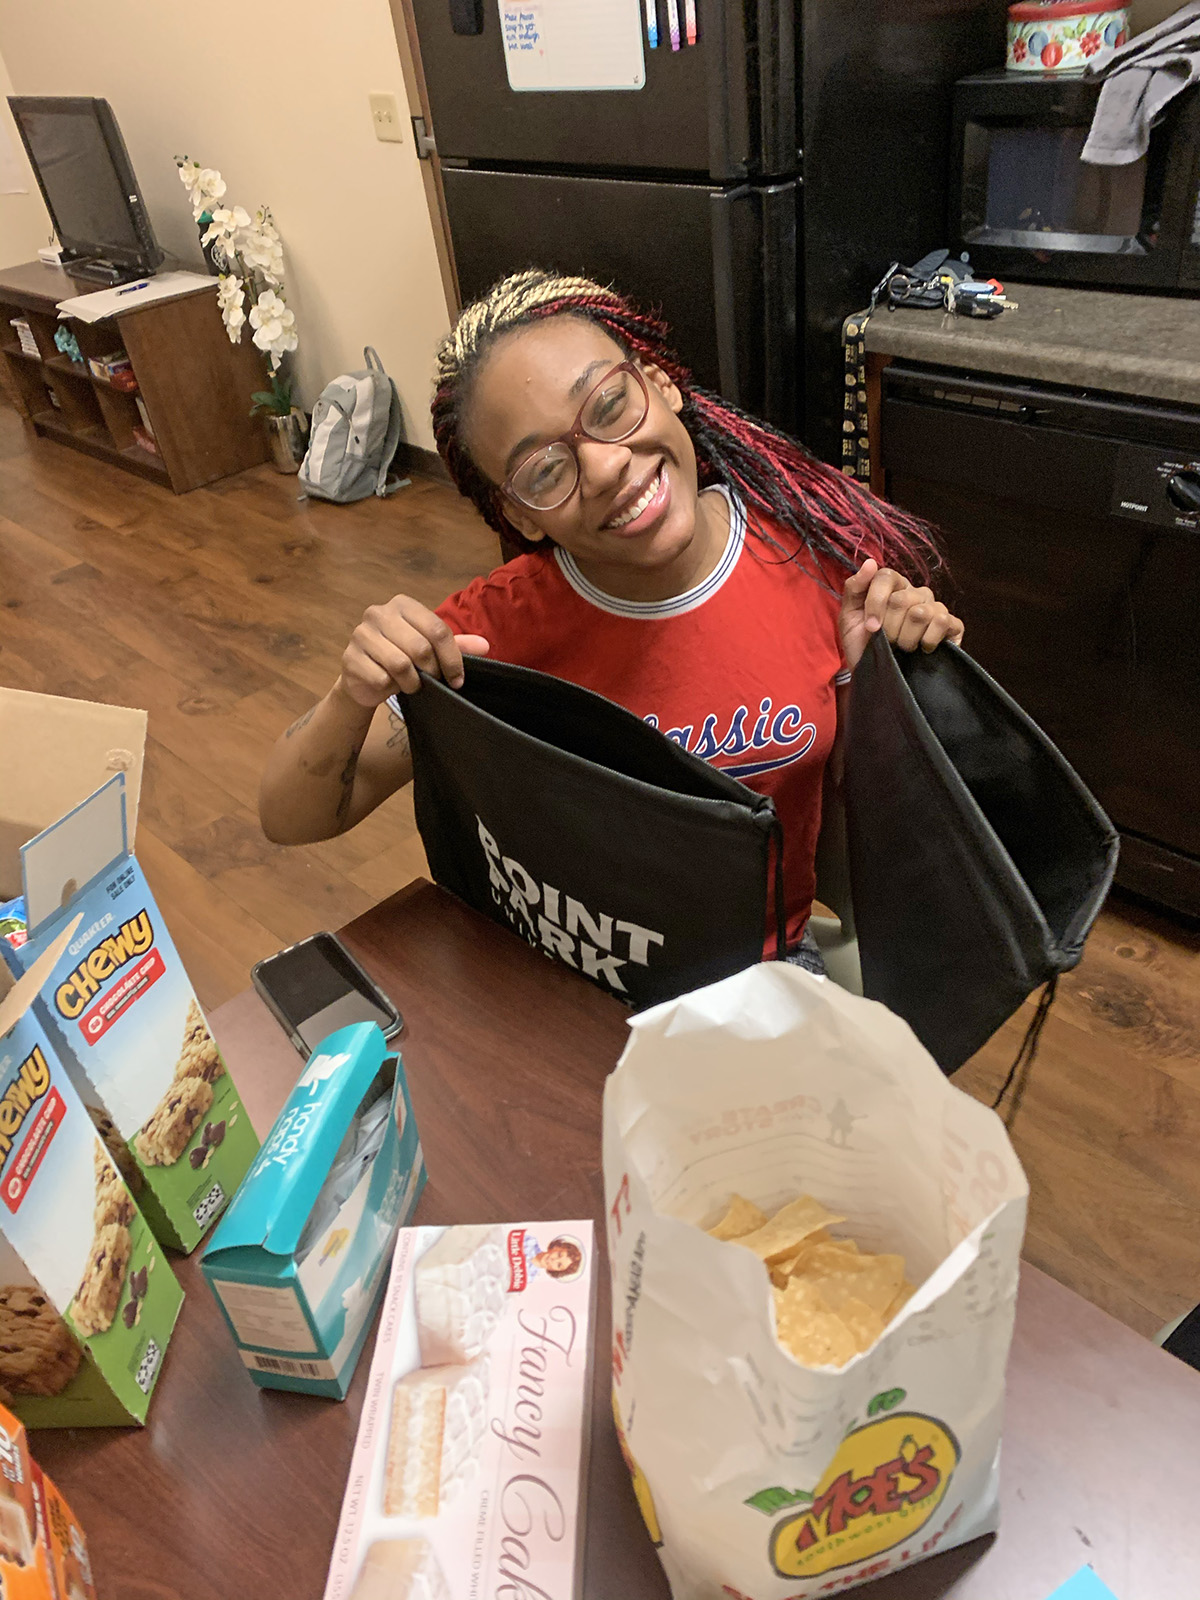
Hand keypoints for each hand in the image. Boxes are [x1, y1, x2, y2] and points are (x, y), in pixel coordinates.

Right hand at [336, 594, 488, 706]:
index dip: (452, 658)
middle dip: (433, 672)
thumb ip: (457, 646)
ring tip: (413, 685)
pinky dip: (391, 688)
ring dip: (413, 682)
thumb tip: (485, 646)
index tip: (458, 679)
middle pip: (420, 647)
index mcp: (402, 604)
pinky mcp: (349, 658)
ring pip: (400, 665)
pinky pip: (381, 679)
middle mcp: (378, 613)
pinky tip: (390, 685)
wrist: (363, 677)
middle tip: (434, 682)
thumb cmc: (401, 658)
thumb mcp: (430, 649)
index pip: (437, 629)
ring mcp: (360, 634)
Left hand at [839, 559, 963, 672]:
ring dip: (906, 638)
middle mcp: (916, 593)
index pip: (886, 576)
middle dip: (888, 627)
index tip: (870, 627)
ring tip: (903, 647)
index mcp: (893, 585)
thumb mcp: (849, 617)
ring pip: (920, 613)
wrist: (876, 675)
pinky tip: (923, 649)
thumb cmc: (863, 644)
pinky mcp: (952, 626)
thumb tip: (870, 563)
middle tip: (886, 640)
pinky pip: (943, 622)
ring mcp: (935, 608)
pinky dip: (929, 639)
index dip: (875, 603)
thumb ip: (855, 588)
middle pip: (901, 599)